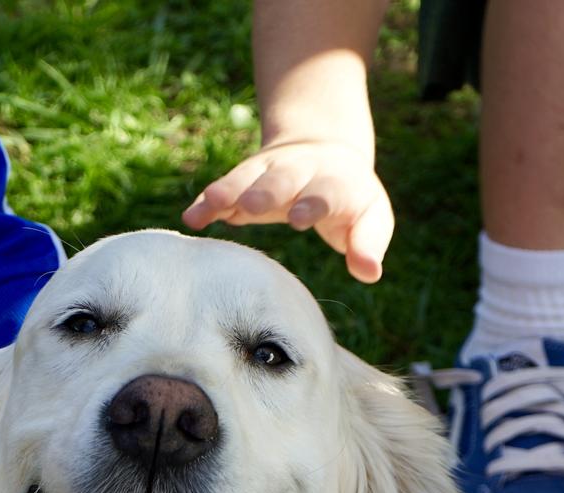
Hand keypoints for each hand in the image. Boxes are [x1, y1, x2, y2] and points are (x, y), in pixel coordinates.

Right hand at [183, 139, 394, 282]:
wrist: (323, 151)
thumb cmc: (350, 198)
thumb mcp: (371, 216)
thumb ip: (369, 242)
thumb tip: (370, 271)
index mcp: (335, 181)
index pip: (325, 191)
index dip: (312, 202)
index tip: (300, 218)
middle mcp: (299, 171)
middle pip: (282, 179)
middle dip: (268, 190)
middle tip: (254, 204)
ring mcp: (268, 172)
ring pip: (247, 178)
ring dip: (230, 190)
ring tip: (212, 204)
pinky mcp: (244, 181)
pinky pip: (223, 190)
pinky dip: (208, 203)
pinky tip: (193, 218)